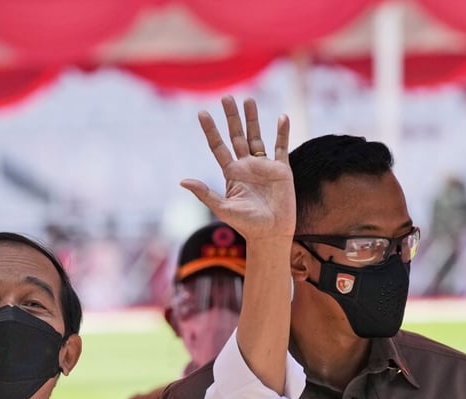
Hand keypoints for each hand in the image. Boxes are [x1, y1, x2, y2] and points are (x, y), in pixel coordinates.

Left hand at [181, 97, 294, 240]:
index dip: (210, 131)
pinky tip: (282, 117)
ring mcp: (264, 166)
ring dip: (253, 119)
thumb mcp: (222, 208)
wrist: (270, 234)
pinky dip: (282, 132)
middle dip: (231, 118)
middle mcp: (246, 166)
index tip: (202, 113)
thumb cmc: (245, 224)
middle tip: (226, 97)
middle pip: (237, 136)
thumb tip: (182, 181)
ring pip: (257, 137)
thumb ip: (204, 193)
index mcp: (231, 173)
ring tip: (248, 100)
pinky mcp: (282, 170)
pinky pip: (282, 146)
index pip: (218, 147)